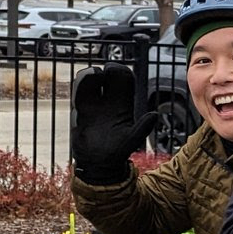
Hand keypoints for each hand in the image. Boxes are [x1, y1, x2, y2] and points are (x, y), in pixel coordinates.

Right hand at [70, 66, 156, 184]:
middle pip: (107, 77)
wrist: (97, 162)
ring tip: (90, 76)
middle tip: (99, 72)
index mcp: (123, 104)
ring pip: (90, 83)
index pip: (124, 80)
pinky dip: (78, 87)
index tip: (112, 71)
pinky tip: (79, 87)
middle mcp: (108, 101)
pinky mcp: (80, 111)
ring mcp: (94, 105)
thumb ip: (142, 128)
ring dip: (88, 77)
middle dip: (104, 71)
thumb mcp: (131, 139)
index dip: (120, 71)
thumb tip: (154, 115)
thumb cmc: (117, 152)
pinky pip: (78, 94)